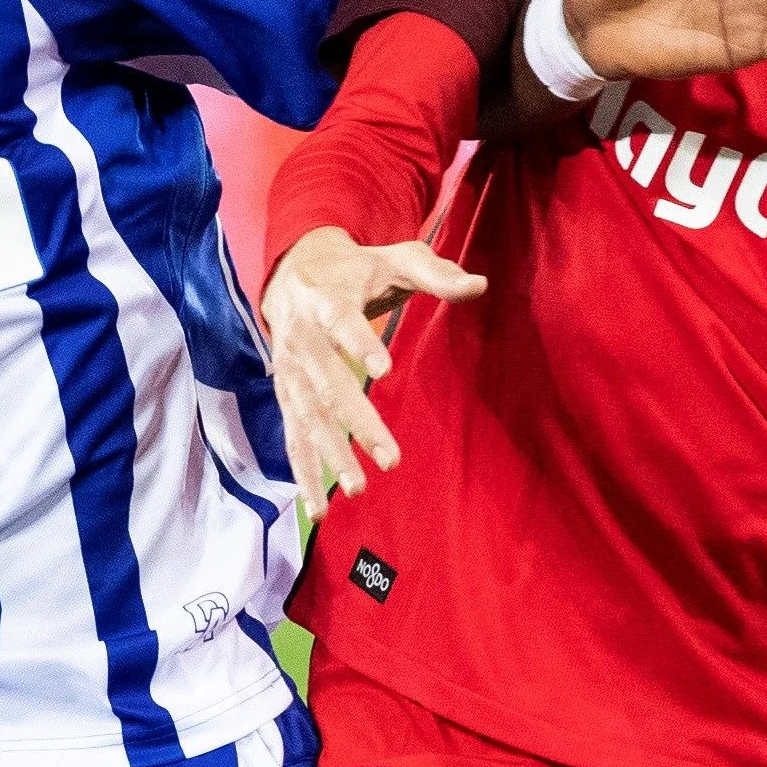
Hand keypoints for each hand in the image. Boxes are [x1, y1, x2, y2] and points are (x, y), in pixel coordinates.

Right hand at [263, 227, 484, 528]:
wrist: (293, 274)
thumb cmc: (356, 271)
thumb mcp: (393, 258)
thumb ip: (434, 272)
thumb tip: (480, 285)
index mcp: (326, 300)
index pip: (341, 321)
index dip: (359, 342)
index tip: (384, 369)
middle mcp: (301, 338)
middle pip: (328, 383)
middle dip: (357, 422)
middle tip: (390, 458)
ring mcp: (290, 371)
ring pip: (308, 418)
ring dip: (331, 455)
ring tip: (357, 488)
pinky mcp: (287, 396)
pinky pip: (292, 437)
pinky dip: (303, 474)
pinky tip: (319, 508)